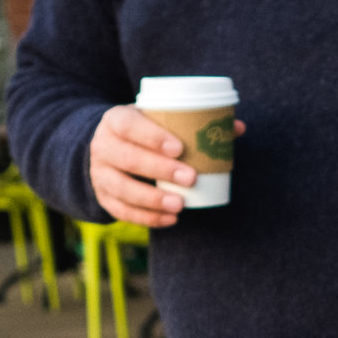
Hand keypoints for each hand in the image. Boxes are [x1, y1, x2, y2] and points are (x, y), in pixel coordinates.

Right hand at [88, 106, 246, 227]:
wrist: (109, 146)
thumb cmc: (144, 131)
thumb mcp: (159, 119)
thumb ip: (195, 122)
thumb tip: (238, 128)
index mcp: (115, 120)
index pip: (128, 125)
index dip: (152, 137)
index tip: (179, 148)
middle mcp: (102, 146)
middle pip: (127, 159)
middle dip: (159, 170)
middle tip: (191, 177)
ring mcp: (99, 174)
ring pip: (122, 188)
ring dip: (152, 199)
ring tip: (180, 205)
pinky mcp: (103, 197)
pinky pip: (121, 211)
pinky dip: (146, 218)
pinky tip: (170, 219)